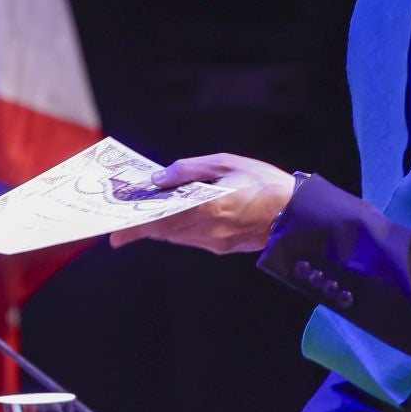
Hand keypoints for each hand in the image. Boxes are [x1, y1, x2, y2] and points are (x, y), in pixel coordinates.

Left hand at [108, 153, 296, 254]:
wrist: (296, 213)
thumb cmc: (263, 182)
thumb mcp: (226, 163)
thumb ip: (189, 170)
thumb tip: (158, 179)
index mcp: (208, 207)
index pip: (161, 221)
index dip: (135, 229)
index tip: (115, 234)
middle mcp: (207, 230)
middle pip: (163, 231)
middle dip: (142, 226)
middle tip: (122, 218)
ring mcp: (215, 242)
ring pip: (175, 237)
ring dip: (159, 226)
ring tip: (145, 212)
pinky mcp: (222, 247)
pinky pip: (191, 239)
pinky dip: (177, 229)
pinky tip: (174, 216)